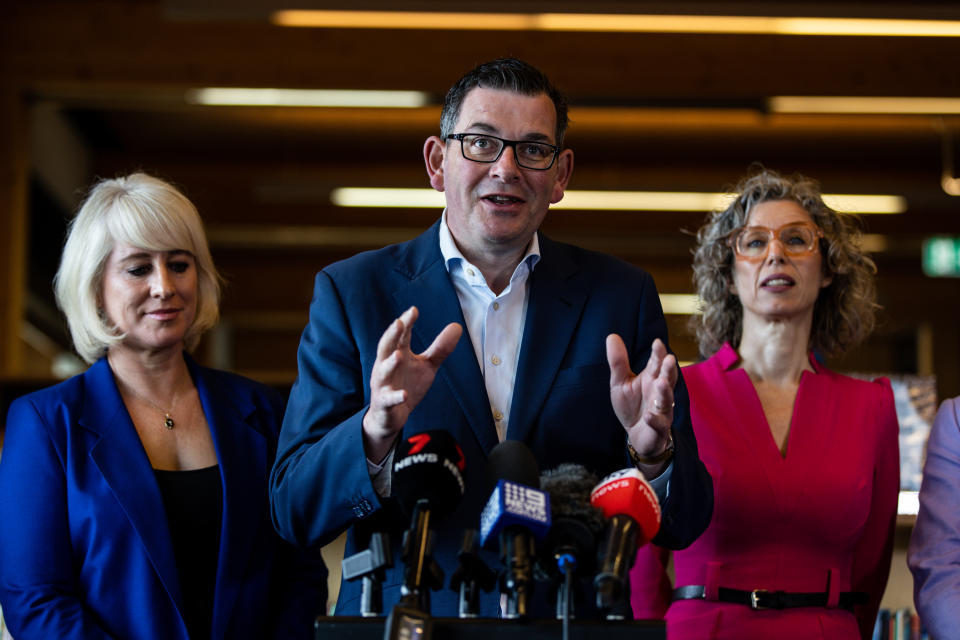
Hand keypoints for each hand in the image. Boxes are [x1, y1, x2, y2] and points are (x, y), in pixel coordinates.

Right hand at [362, 306, 461, 460]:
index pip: (400, 335)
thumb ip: (440, 348)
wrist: (389, 416)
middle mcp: (386, 366)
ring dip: (390, 364)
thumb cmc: (407, 384)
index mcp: (397, 354)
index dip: (406, 322)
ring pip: (384, 372)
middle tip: (398, 322)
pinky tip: (404, 395)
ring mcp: (383, 384)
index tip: (414, 310)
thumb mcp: (426, 366)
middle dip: (391, 335)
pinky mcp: (384, 403)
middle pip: (386, 347)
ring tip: (399, 355)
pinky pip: (389, 399)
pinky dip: (395, 397)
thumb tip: (457, 326)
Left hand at [607, 335, 677, 465]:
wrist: (636, 435)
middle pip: (667, 379)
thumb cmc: (631, 405)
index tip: (657, 342)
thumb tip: (612, 336)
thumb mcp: (620, 382)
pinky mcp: (659, 428)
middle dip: (669, 370)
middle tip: (670, 358)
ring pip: (666, 401)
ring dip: (665, 392)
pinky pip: (658, 424)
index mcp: (652, 379)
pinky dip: (654, 420)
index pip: (656, 364)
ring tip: (662, 382)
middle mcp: (660, 392)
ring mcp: (661, 410)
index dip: (658, 354)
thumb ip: (618, 362)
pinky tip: (648, 415)